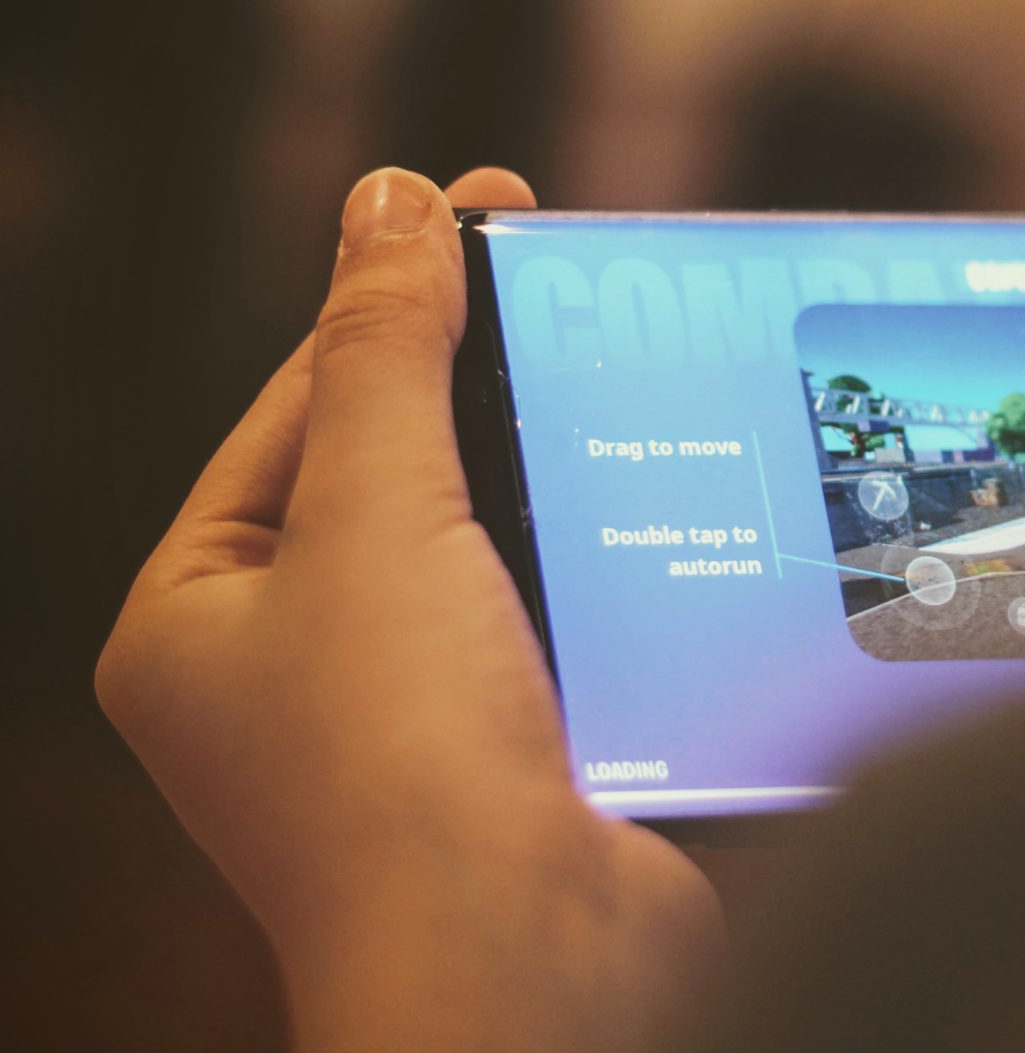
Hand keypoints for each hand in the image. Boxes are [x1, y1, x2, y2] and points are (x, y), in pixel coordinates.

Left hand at [97, 168, 720, 1052]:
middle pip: (404, 470)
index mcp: (205, 612)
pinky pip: (566, 612)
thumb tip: (388, 199)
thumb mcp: (373, 520)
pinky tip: (677, 494)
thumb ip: (385, 354)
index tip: (492, 209)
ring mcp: (416, 715)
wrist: (531, 969)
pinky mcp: (521, 748)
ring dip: (566, 469)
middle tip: (584, 277)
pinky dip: (613, 555)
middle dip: (491, 381)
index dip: (397, 302)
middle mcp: (298, 667)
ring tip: (646, 370)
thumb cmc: (400, 770)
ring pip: (500, 541)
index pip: (303, 408)